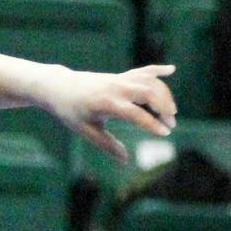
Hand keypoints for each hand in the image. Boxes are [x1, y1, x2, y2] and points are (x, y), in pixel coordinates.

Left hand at [42, 63, 177, 160]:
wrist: (59, 87)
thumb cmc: (70, 112)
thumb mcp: (86, 131)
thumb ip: (107, 145)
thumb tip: (125, 160)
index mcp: (106, 104)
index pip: (136, 114)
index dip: (152, 124)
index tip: (165, 133)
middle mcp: (116, 89)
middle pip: (148, 92)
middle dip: (164, 107)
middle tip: (171, 124)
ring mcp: (119, 80)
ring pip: (149, 81)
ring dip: (164, 94)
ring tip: (171, 112)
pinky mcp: (121, 76)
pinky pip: (142, 70)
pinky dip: (157, 70)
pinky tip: (172, 70)